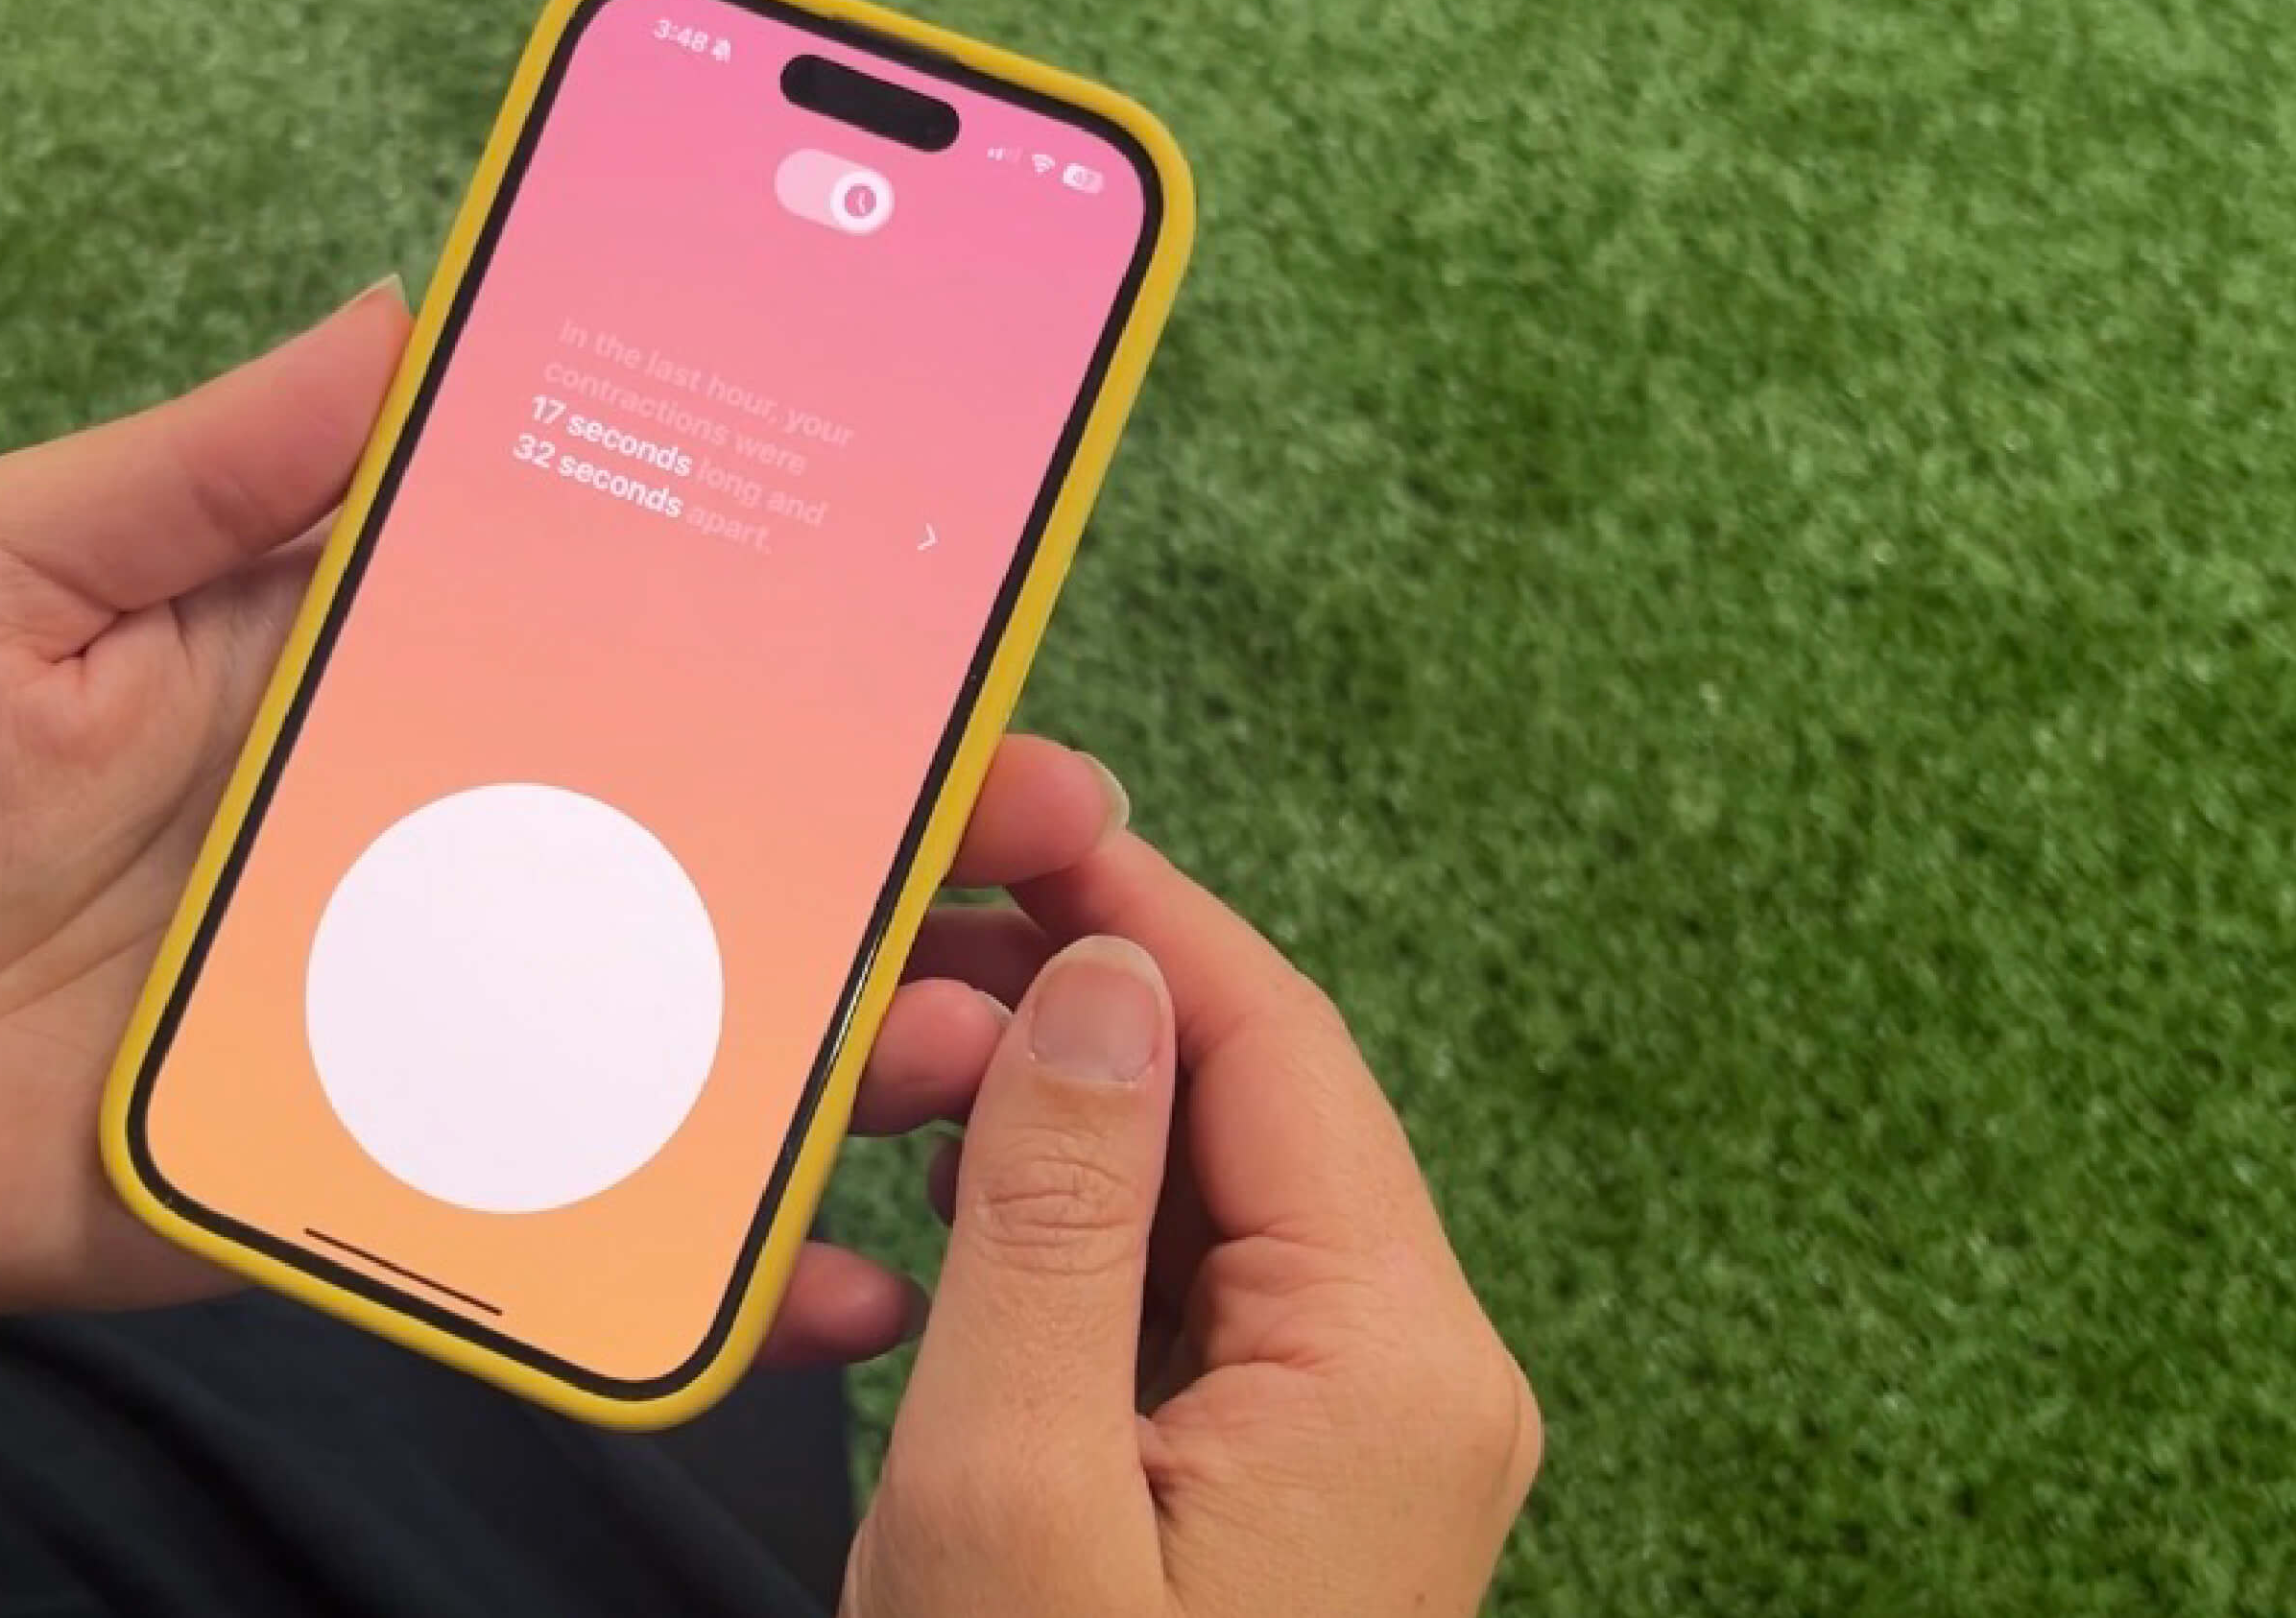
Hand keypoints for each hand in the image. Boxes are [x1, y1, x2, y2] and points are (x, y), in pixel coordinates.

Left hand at [0, 279, 1125, 1359]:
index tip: (965, 598)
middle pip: (709, 836)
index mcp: (363, 669)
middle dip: (901, 830)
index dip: (805, 616)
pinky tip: (827, 1274)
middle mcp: (422, 842)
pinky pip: (561, 1222)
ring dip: (849, 1032)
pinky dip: (701, 1261)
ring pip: (679, 1029)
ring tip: (973, 1040)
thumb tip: (398, 303)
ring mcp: (408, 1022)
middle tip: (1055, 829)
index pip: (629, 626)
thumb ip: (197, 462)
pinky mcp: (361, 1184)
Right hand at [839, 831, 1539, 1615]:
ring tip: (892, 1095)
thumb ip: (1051, 1215)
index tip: (993, 815)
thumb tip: (1094, 983)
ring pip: (1200, 1190)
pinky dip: (1065, 1232)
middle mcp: (1411, 1379)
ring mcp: (1361, 1430)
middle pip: (1238, 1103)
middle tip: (884, 985)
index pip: (1269, 1039)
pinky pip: (1185, 1288)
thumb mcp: (1009, 1481)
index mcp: (1387, 1362)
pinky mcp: (1293, 1475)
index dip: (1125, 909)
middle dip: (1059, 1016)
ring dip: (1048, 1124)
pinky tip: (952, 1218)